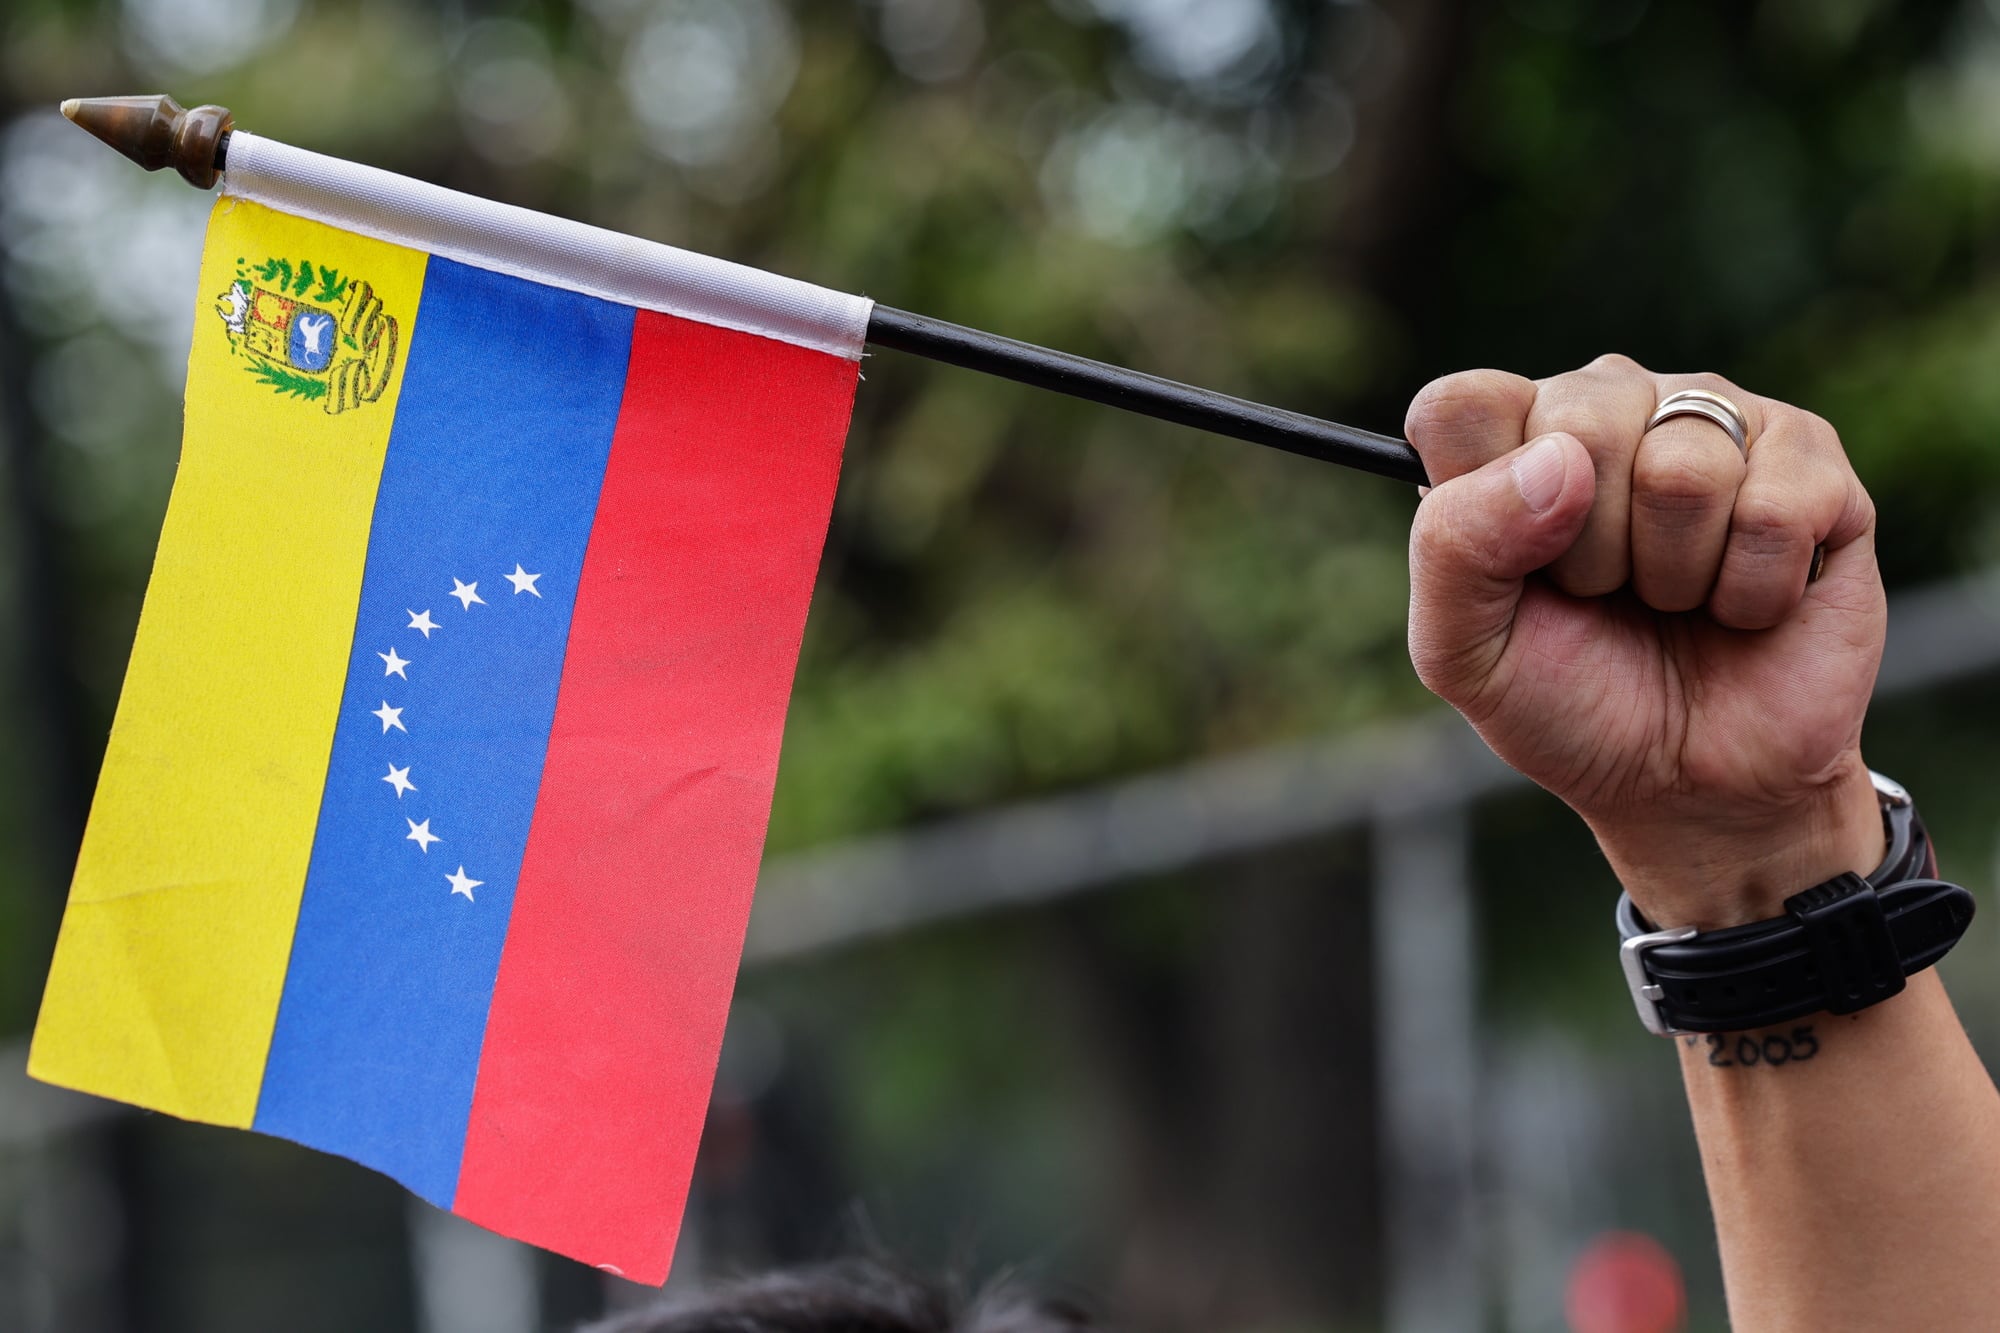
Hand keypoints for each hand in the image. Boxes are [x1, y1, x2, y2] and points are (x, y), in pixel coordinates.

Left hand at [1404, 356, 1885, 928]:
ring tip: (1675, 599)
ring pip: (1684, 467)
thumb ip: (1454, 548)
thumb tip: (1557, 460)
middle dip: (1588, 552)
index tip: (1513, 567)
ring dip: (1674, 574)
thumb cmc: (1570, 703)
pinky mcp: (1813, 463)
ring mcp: (1716, 422)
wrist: (1695, 787)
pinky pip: (1776, 507)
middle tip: (1606, 596)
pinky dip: (1752, 591)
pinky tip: (1744, 604)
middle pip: (1578, 423)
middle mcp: (1609, 405)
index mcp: (1509, 440)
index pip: (1462, 404)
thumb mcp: (1464, 653)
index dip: (1481, 494)